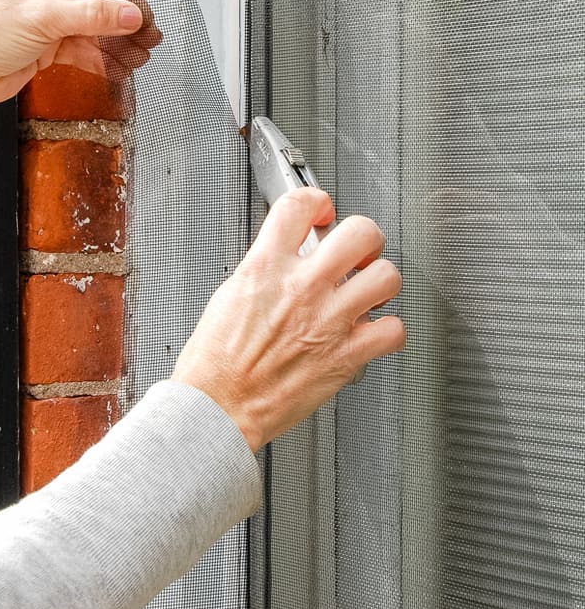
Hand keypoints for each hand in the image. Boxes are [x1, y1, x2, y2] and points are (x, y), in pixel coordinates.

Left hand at [0, 0, 161, 124]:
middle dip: (124, 22)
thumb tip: (131, 14)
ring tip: (140, 56)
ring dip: (117, 44)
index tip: (143, 15)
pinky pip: (84, 50)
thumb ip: (93, 15)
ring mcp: (49, 19)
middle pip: (98, 3)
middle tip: (149, 37)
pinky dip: (102, 59)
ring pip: (94, 29)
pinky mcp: (48, 46)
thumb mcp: (45, 17)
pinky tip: (120, 67)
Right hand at [171, 189, 404, 451]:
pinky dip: (387, 331)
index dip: (317, 201)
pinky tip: (371, 331)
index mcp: (266, 267)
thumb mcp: (230, 293)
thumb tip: (286, 252)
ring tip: (367, 290)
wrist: (217, 408)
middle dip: (363, 238)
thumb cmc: (216, 362)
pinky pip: (393, 330)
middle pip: (360, 232)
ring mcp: (328, 320)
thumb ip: (265, 267)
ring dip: (380, 282)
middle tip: (356, 251)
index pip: (300, 204)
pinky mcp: (346, 356)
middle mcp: (302, 288)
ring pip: (386, 276)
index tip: (322, 213)